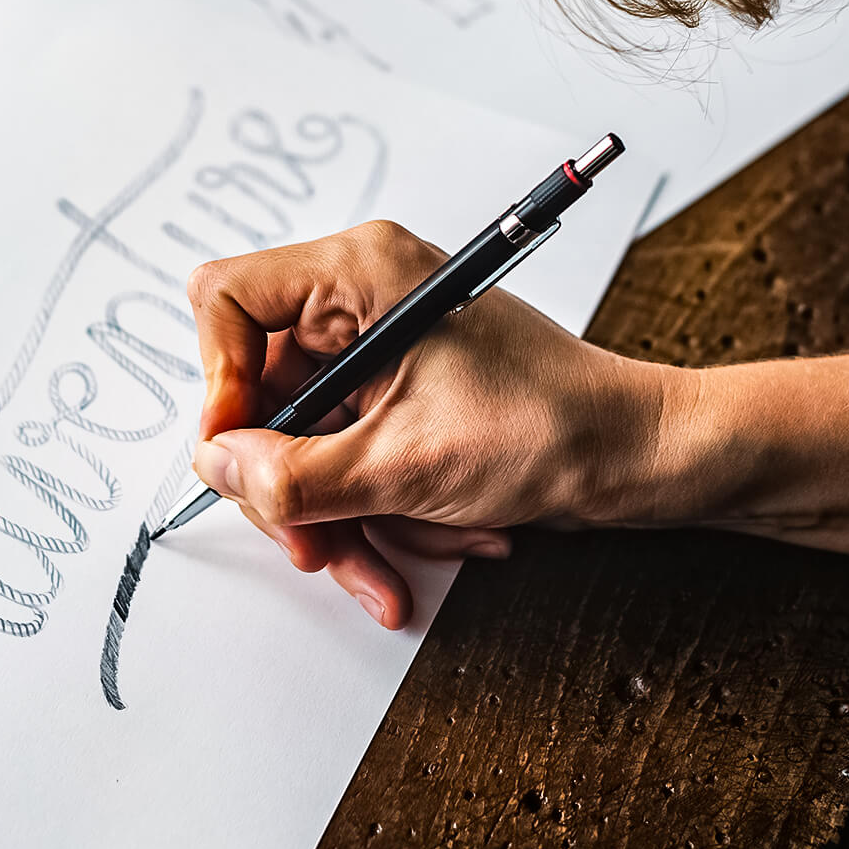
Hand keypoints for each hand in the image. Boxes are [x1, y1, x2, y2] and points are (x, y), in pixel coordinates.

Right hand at [186, 220, 671, 628]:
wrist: (632, 458)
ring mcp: (374, 354)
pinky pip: (341, 459)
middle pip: (259, 393)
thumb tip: (216, 466)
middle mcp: (358, 303)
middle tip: (311, 544)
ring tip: (380, 574)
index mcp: (359, 274)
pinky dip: (366, 513)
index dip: (216, 382)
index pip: (227, 301)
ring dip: (333, 518)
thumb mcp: (405, 465)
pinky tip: (417, 548)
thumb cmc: (551, 428)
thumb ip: (294, 474)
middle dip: (286, 483)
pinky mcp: (391, 399)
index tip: (234, 453)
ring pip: (299, 441)